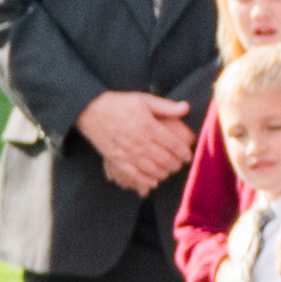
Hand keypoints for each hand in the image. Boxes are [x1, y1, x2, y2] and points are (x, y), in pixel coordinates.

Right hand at [74, 89, 196, 196]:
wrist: (91, 111)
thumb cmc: (119, 104)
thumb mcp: (144, 99)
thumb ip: (166, 106)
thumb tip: (186, 108)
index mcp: (149, 126)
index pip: (173, 144)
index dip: (184, 152)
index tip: (188, 155)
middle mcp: (140, 142)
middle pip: (165, 159)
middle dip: (176, 164)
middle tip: (180, 165)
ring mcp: (128, 153)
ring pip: (153, 170)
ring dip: (164, 173)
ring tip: (169, 171)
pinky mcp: (117, 161)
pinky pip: (135, 176)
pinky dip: (146, 181)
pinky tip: (153, 182)